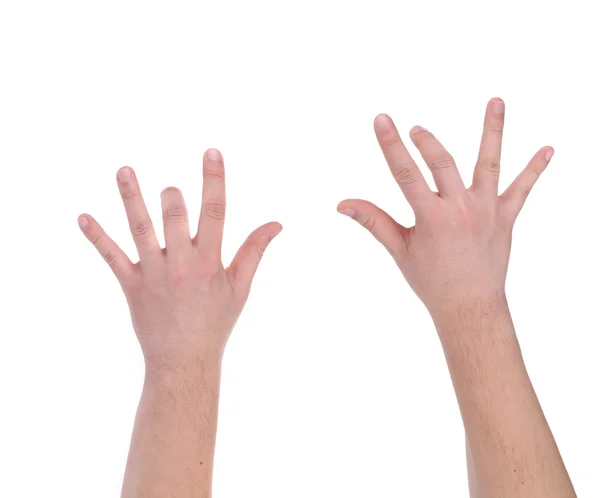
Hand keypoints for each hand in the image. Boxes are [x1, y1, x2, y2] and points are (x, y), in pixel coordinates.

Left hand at [78, 149, 281, 371]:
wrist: (184, 359)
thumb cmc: (216, 322)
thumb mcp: (239, 287)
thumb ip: (254, 251)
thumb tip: (275, 224)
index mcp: (209, 262)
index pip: (215, 212)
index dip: (214, 180)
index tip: (211, 152)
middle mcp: (181, 264)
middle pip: (174, 215)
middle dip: (173, 196)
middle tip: (171, 191)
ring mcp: (153, 273)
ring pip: (140, 229)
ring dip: (130, 199)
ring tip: (124, 170)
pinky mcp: (131, 284)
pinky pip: (111, 256)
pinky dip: (97, 237)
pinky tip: (82, 217)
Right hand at [338, 98, 552, 319]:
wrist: (470, 306)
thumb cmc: (431, 281)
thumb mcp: (399, 249)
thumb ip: (373, 221)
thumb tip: (343, 204)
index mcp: (431, 218)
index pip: (405, 173)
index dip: (391, 144)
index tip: (382, 119)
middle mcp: (460, 209)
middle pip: (443, 161)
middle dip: (427, 140)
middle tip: (417, 129)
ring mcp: (486, 211)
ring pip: (489, 163)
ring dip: (492, 130)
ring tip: (496, 100)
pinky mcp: (505, 217)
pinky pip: (522, 189)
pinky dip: (535, 169)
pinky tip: (549, 149)